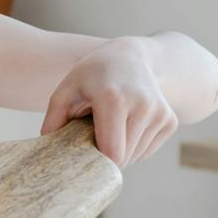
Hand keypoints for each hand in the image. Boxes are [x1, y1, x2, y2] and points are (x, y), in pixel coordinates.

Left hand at [41, 37, 178, 165]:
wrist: (131, 56)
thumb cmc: (93, 74)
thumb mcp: (67, 89)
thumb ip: (54, 119)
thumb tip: (47, 148)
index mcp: (115, 99)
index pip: (112, 152)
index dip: (97, 160)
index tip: (84, 153)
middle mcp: (143, 106)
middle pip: (124, 158)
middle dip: (106, 156)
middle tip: (93, 138)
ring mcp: (161, 113)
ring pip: (136, 157)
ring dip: (121, 152)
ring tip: (110, 127)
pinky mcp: (170, 120)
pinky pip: (147, 151)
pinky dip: (134, 147)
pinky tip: (126, 126)